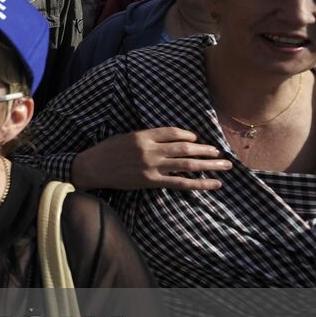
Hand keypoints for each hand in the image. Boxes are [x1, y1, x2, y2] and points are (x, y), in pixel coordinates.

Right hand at [71, 127, 230, 190]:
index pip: (172, 133)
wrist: (90, 169)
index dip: (188, 136)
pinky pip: (180, 183)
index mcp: (142, 135)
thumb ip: (146, 137)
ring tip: (224, 165)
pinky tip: (214, 184)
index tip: (197, 140)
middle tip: (220, 152)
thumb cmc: (106, 152)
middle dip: (206, 150)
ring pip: (187, 165)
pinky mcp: (151, 181)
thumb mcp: (125, 137)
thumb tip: (170, 141)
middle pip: (185, 148)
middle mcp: (149, 150)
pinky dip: (200, 184)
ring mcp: (151, 166)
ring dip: (209, 165)